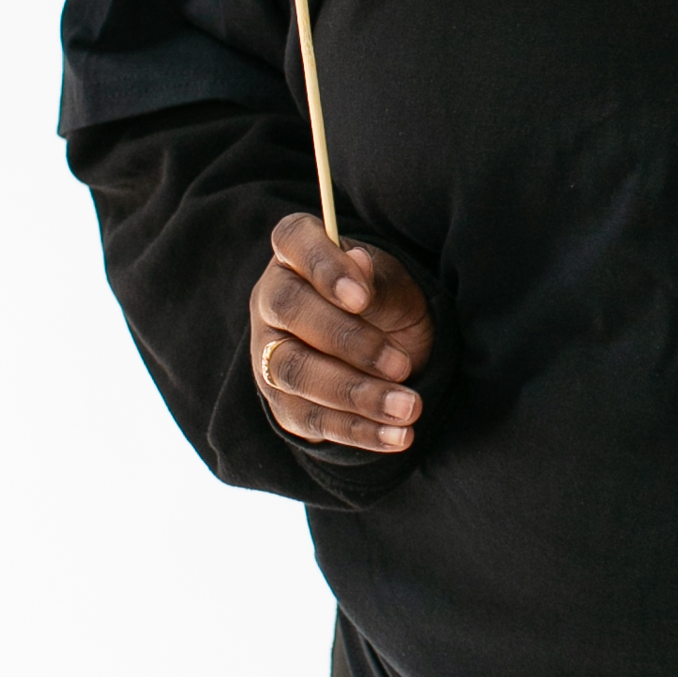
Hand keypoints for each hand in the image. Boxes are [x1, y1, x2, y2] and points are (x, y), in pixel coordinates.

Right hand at [249, 214, 434, 455]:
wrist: (386, 347)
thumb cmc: (384, 302)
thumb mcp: (393, 286)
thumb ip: (375, 281)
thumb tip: (358, 263)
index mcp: (297, 252)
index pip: (293, 240)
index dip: (323, 267)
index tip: (360, 297)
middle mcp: (272, 298)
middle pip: (291, 311)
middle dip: (350, 342)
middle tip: (403, 365)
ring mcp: (269, 351)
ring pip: (296, 372)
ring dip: (356, 395)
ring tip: (408, 408)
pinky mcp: (282, 400)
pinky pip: (311, 419)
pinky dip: (358, 431)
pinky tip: (397, 436)